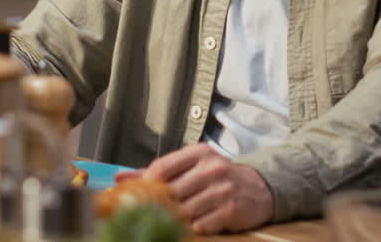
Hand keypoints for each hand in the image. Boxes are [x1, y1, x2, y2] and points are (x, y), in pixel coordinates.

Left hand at [118, 143, 273, 233]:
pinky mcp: (232, 209)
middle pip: (171, 191)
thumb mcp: (192, 166)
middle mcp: (212, 168)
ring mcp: (223, 189)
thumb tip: (121, 178)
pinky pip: (202, 224)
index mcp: (199, 153)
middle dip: (159, 205)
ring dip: (176, 219)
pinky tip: (195, 224)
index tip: (139, 196)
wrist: (259, 188)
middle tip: (151, 214)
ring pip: (185, 210)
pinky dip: (195, 227)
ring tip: (172, 220)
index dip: (146, 184)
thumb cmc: (217, 177)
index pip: (162, 167)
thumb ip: (158, 172)